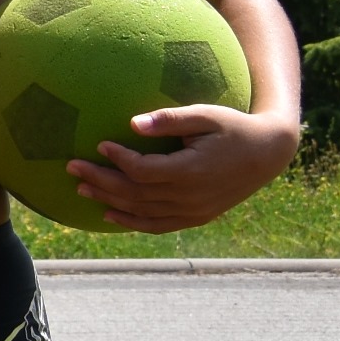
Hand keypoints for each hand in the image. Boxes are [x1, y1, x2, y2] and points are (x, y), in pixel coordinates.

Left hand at [63, 100, 300, 231]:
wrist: (268, 154)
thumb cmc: (234, 127)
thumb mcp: (206, 115)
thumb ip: (170, 119)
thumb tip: (133, 123)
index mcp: (191, 171)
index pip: (143, 171)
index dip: (119, 160)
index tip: (99, 145)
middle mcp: (190, 197)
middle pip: (135, 194)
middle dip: (100, 181)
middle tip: (71, 168)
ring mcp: (194, 211)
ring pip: (143, 212)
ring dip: (110, 201)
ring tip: (81, 189)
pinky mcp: (197, 217)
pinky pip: (159, 225)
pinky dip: (132, 222)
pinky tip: (109, 215)